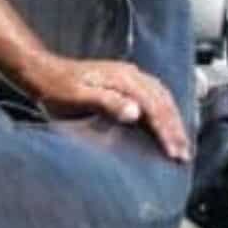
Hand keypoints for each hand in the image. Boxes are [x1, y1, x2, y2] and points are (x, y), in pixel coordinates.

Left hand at [33, 56, 192, 161]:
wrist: (43, 73)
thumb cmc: (56, 88)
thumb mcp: (78, 97)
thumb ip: (107, 102)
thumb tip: (135, 112)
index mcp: (123, 79)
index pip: (154, 107)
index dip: (166, 130)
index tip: (174, 152)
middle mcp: (131, 75)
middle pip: (163, 102)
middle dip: (176, 128)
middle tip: (185, 154)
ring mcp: (129, 77)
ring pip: (162, 98)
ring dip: (173, 121)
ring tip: (181, 144)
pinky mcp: (124, 82)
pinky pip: (154, 97)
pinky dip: (164, 112)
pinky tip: (166, 124)